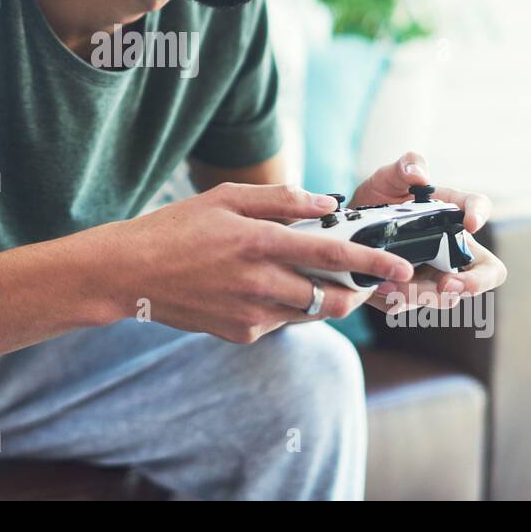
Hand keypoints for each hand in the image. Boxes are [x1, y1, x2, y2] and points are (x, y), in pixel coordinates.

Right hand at [109, 182, 415, 343]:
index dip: (372, 261)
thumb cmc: (176, 227)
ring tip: (320, 280)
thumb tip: (328, 203)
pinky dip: (288, 307)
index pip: (332, 255)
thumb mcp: (225, 197)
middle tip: (366, 279)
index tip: (400, 265)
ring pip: (311, 314)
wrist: (130, 273)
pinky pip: (282, 322)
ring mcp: (251, 314)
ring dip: (326, 300)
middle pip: (333, 297)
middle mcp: (260, 282)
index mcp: (259, 242)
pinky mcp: (242, 334)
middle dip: (358, 291)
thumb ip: (281, 199)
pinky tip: (269, 288)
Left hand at [347, 151, 504, 312]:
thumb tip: (420, 175)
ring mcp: (437, 274)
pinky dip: (397, 299)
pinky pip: (413, 304)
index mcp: (451, 212)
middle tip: (448, 284)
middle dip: (474, 283)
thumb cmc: (379, 199)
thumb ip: (405, 166)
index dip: (480, 214)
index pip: (478, 208)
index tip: (471, 222)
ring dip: (421, 294)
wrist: (349, 229)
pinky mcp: (414, 293)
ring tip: (390, 285)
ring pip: (446, 296)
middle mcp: (453, 247)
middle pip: (487, 272)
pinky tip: (378, 289)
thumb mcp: (387, 178)